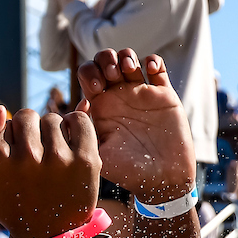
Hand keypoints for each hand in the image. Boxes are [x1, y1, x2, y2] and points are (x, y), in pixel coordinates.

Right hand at [0, 107, 99, 237]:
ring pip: (52, 119)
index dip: (10, 137)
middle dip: (30, 131)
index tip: (15, 158)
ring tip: (52, 156)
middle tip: (34, 155)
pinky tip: (71, 141)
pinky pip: (80, 120)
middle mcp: (27, 157)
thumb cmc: (10, 204)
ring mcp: (58, 159)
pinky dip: (77, 124)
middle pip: (27, 116)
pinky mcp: (85, 161)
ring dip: (52, 132)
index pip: (4, 121)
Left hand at [77, 49, 195, 203]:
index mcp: (101, 108)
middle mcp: (119, 98)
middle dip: (106, 60)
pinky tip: (150, 71)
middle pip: (106, 61)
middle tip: (112, 75)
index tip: (96, 88)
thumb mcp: (99, 155)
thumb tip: (73, 108)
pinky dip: (152, 61)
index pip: (87, 74)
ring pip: (129, 58)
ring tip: (130, 71)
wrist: (162, 180)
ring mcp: (142, 94)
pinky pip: (157, 67)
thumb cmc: (129, 172)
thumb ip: (83, 133)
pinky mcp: (164, 95)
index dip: (89, 73)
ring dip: (127, 57)